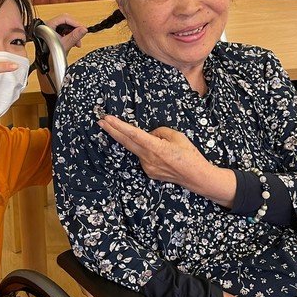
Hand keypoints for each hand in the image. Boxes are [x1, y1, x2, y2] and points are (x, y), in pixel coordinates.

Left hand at [45, 14, 87, 54]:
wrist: (47, 63)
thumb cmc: (50, 55)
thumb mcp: (64, 45)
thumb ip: (74, 36)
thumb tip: (83, 29)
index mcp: (48, 25)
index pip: (65, 18)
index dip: (75, 23)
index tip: (82, 29)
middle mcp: (49, 25)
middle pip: (66, 22)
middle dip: (75, 30)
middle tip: (79, 37)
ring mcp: (51, 29)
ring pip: (66, 27)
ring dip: (73, 35)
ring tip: (76, 43)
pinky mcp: (54, 34)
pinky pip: (65, 31)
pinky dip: (70, 37)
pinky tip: (73, 43)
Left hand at [98, 114, 236, 206]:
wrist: (196, 177)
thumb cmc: (190, 155)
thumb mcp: (177, 136)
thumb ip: (159, 132)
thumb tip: (148, 134)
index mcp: (155, 147)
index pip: (132, 134)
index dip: (119, 126)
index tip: (107, 119)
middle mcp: (148, 158)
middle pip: (126, 142)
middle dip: (112, 131)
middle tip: (100, 122)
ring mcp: (147, 167)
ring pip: (138, 150)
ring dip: (137, 142)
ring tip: (157, 141)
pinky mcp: (149, 172)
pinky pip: (144, 157)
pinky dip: (147, 151)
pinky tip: (162, 153)